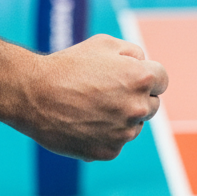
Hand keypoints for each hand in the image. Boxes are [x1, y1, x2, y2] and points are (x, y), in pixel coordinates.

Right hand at [18, 34, 167, 160]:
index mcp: (140, 78)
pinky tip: (83, 121)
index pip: (162, 79)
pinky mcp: (109, 152)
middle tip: (108, 90)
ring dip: (121, 117)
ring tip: (91, 105)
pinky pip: (116, 142)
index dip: (147, 75)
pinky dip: (104, 134)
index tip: (131, 76)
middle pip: (151, 104)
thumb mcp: (103, 43)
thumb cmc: (69, 65)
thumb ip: (132, 53)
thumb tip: (144, 65)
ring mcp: (124, 133)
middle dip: (136, 97)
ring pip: (133, 125)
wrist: (34, 95)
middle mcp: (137, 107)